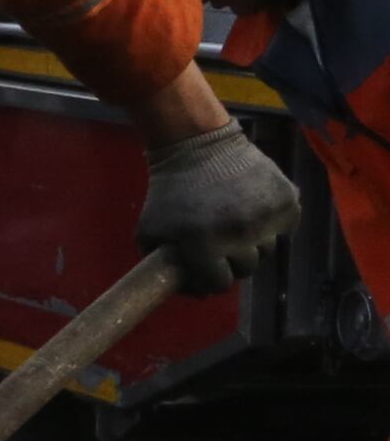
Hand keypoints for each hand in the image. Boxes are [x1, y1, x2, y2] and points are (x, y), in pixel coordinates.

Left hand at [137, 120, 297, 292]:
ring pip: (268, 250)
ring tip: (235, 219)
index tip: (207, 265)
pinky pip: (286, 227)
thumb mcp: (151, 231)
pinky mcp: (288, 199)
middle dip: (233, 260)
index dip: (211, 278)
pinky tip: (254, 207)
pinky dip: (273, 222)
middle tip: (221, 240)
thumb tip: (196, 294)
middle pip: (247, 269)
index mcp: (205, 245)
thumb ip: (164, 267)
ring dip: (253, 242)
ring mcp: (266, 216)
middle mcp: (240, 234)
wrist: (198, 146)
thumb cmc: (169, 193)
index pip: (219, 284)